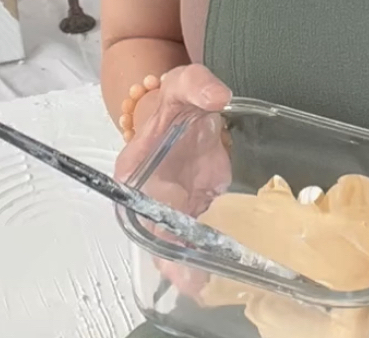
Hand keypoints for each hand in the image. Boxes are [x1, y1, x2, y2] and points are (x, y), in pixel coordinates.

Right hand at [113, 65, 233, 302]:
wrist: (188, 107)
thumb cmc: (177, 99)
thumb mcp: (183, 83)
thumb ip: (198, 84)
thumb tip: (218, 96)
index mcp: (135, 173)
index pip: (141, 209)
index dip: (158, 230)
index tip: (176, 247)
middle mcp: (150, 199)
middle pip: (159, 239)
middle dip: (177, 263)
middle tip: (199, 280)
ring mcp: (176, 209)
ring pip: (181, 248)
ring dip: (196, 267)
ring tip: (215, 285)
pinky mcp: (200, 211)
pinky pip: (205, 238)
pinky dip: (216, 253)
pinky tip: (233, 267)